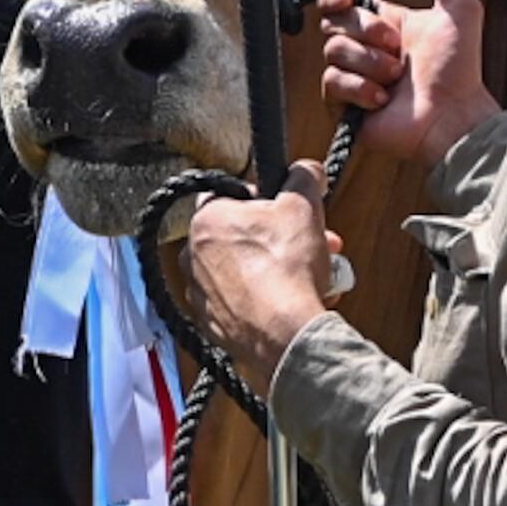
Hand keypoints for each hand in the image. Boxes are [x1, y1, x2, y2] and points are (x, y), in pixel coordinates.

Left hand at [174, 164, 342, 394]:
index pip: (232, 193)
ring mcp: (200, 295)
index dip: (267, 197)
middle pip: (243, 235)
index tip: (290, 208)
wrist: (284, 336)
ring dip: (277, 268)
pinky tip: (293, 302)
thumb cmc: (287, 270)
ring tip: (313, 275)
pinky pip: (241, 303)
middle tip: (314, 242)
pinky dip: (265, 300)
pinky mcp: (212, 325)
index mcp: (207, 220)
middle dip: (282, 237)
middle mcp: (193, 257)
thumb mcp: (304, 205)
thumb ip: (303, 176)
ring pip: (244, 270)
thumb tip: (305, 169)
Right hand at [320, 0, 489, 161]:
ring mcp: (353, 77)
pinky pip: (331, 83)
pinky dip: (361, 89)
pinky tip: (383, 99)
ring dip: (370, 64)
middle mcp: (364, 48)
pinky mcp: (345, 106)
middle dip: (367, 34)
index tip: (347, 0)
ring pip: (333, 52)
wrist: (454, 117)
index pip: (340, 1)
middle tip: (397, 51)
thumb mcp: (460, 5)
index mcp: (384, 23)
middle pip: (333, 23)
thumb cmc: (461, 67)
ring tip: (396, 80)